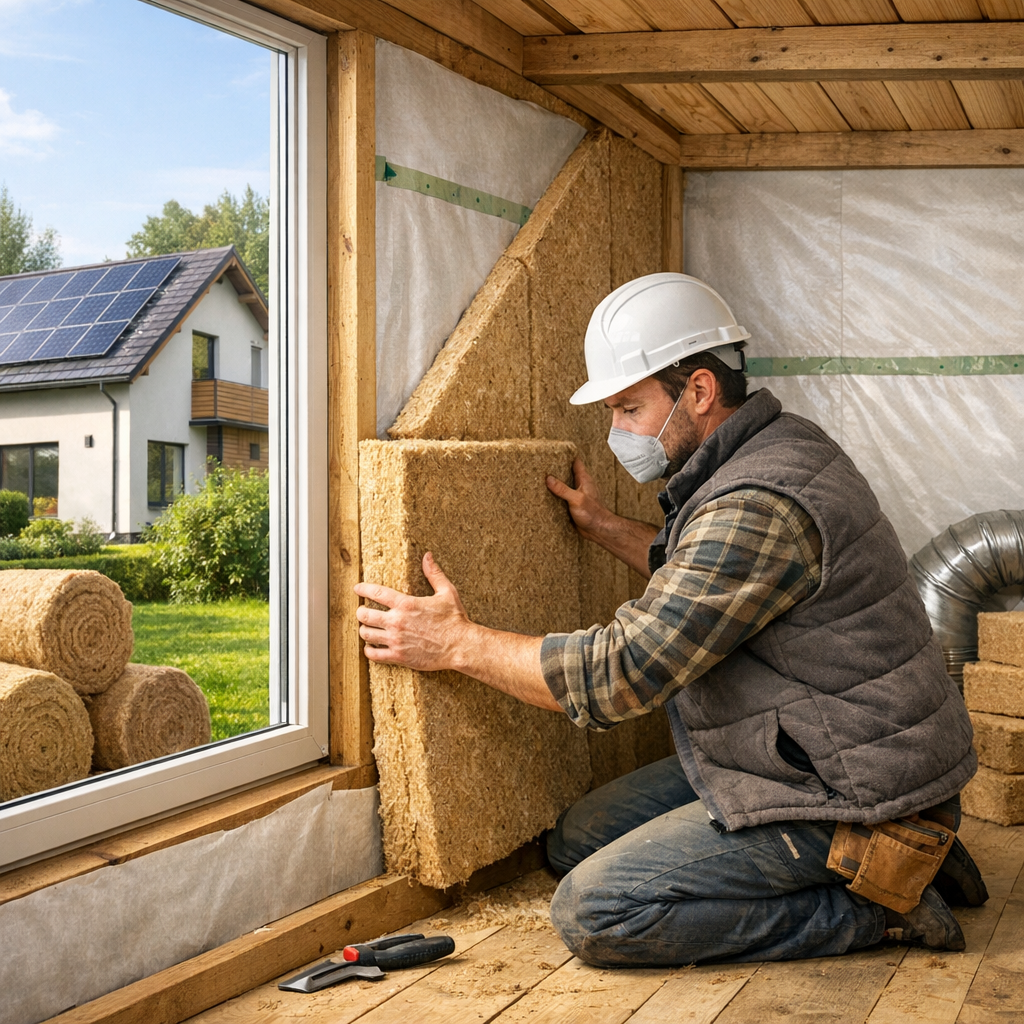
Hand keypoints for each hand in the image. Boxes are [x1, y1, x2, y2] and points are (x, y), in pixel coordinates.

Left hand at [354, 552, 470, 670]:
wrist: (460, 646)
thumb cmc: (454, 619)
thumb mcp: (446, 592)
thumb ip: (434, 574)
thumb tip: (428, 556)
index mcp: (406, 604)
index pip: (376, 593)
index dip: (363, 589)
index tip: (357, 588)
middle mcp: (397, 621)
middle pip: (365, 614)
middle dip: (361, 611)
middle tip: (362, 611)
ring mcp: (396, 640)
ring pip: (366, 634)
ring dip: (364, 630)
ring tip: (367, 628)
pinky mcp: (399, 656)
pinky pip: (374, 655)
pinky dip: (369, 650)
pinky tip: (372, 647)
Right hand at [546, 458, 613, 542]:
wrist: (598, 529)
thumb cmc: (592, 513)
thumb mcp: (576, 499)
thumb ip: (562, 489)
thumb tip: (549, 478)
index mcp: (584, 480)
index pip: (576, 462)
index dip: (567, 455)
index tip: (556, 450)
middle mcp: (581, 485)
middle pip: (568, 472)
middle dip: (558, 469)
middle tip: (544, 463)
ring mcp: (577, 495)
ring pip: (565, 485)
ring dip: (556, 483)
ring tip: (542, 477)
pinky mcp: (574, 505)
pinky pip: (563, 497)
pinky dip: (557, 495)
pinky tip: (548, 495)